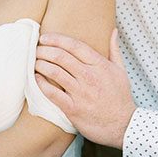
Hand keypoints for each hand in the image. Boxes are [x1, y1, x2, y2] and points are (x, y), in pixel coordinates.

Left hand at [35, 28, 136, 147]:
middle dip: (44, 50)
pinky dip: (40, 84)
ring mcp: (81, 93)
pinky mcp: (73, 109)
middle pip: (61, 56)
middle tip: (36, 49)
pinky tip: (36, 79)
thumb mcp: (121, 71)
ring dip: (40, 64)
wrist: (123, 125)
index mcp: (100, 65)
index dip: (56, 39)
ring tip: (34, 62)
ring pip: (54, 72)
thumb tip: (113, 30)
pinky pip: (51, 93)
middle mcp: (90, 77)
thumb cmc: (120, 97)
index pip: (74, 45)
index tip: (45, 38)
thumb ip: (114, 49)